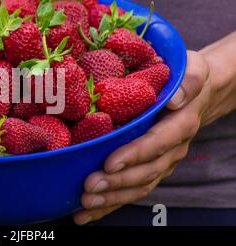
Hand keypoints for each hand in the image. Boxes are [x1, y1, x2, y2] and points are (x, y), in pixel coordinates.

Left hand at [74, 51, 211, 224]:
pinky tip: (86, 212)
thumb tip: (174, 99)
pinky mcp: (149, 170)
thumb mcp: (193, 69)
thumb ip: (189, 81)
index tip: (110, 162)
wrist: (197, 97)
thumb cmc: (186, 78)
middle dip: (116, 183)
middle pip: (145, 172)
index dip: (134, 155)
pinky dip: (110, 205)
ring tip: (85, 203)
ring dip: (112, 199)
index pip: (156, 143)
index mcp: (180, 126)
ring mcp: (161, 163)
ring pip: (138, 187)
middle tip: (89, 187)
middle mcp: (172, 150)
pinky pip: (131, 191)